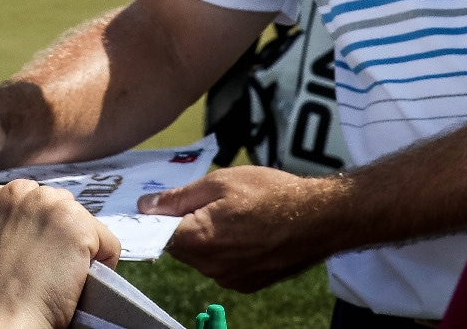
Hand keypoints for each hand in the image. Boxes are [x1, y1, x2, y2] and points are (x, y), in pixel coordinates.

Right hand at [0, 179, 119, 328]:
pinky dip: (103, 269)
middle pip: (67, 212)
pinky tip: (77, 285)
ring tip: (60, 283)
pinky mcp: (79, 224)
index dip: (42, 240)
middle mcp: (24, 191)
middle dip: (64, 244)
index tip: (32, 265)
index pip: (40, 207)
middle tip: (48, 278)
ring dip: (83, 257)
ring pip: (89, 229)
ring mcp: (52, 205)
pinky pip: (109, 246)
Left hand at [140, 166, 345, 291]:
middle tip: (207, 203)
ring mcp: (229, 279)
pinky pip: (222, 267)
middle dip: (184, 226)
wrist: (319, 218)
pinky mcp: (246, 284)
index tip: (159, 206)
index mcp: (199, 238)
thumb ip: (179, 197)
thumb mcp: (221, 182)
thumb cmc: (273, 194)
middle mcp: (210, 266)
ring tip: (234, 216)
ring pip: (201, 258)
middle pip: (179, 247)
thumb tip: (146, 206)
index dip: (156, 218)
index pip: (157, 234)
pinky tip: (246, 232)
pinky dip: (226, 251)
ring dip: (206, 239)